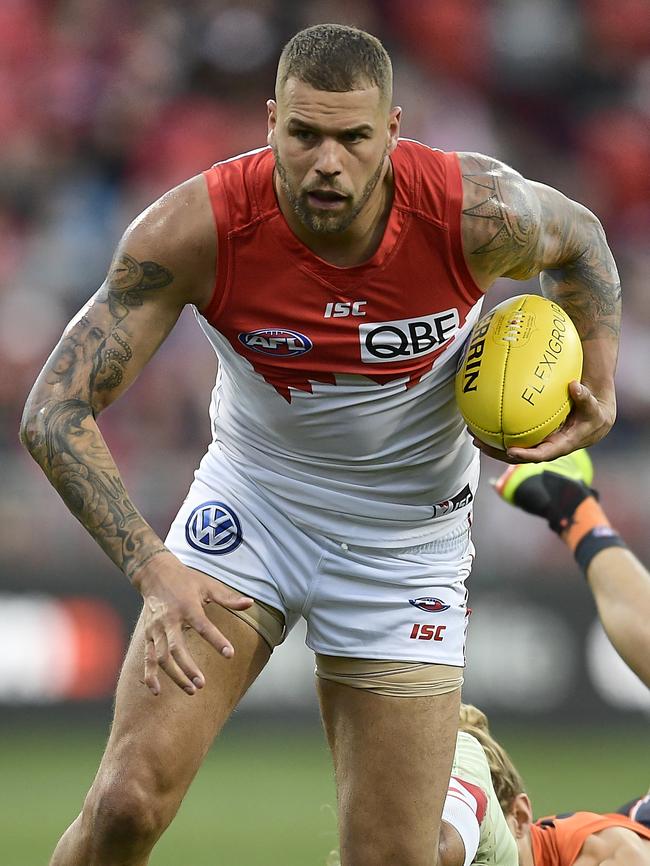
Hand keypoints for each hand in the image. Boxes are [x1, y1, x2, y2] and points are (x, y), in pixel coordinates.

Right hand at [131, 551, 253, 695]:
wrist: (155, 573)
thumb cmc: (187, 580)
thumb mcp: (208, 585)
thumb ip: (228, 598)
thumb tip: (250, 603)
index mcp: (187, 606)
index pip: (203, 626)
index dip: (216, 640)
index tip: (230, 654)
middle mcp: (169, 619)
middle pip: (176, 648)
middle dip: (188, 668)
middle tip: (202, 684)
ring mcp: (156, 629)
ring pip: (161, 657)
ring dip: (175, 675)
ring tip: (191, 690)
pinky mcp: (147, 635)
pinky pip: (147, 658)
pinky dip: (149, 675)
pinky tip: (156, 691)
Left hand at [473, 380, 615, 463]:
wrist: (594, 421)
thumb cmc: (593, 413)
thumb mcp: (593, 407)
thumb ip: (585, 398)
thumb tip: (574, 386)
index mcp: (560, 445)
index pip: (541, 455)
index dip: (526, 455)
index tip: (511, 451)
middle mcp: (546, 448)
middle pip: (518, 456)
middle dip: (498, 452)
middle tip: (480, 443)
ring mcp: (538, 444)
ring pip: (512, 450)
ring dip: (492, 446)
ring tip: (473, 436)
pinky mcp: (533, 438)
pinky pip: (514, 439)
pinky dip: (499, 435)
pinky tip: (482, 425)